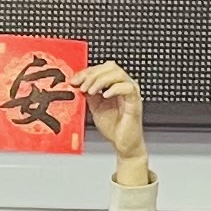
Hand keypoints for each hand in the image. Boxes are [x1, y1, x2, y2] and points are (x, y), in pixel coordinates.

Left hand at [77, 61, 147, 182]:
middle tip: (83, 86)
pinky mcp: (135, 101)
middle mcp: (123, 85)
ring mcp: (130, 91)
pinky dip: (114, 89)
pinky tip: (105, 95)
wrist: (122, 143)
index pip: (101, 69)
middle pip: (110, 67)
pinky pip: (127, 88)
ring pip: (118, 74)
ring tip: (91, 91)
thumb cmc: (113, 126)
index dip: (87, 72)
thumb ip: (89, 94)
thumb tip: (77, 84)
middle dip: (93, 74)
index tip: (75, 80)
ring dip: (101, 80)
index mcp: (114, 84)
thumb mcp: (95, 106)